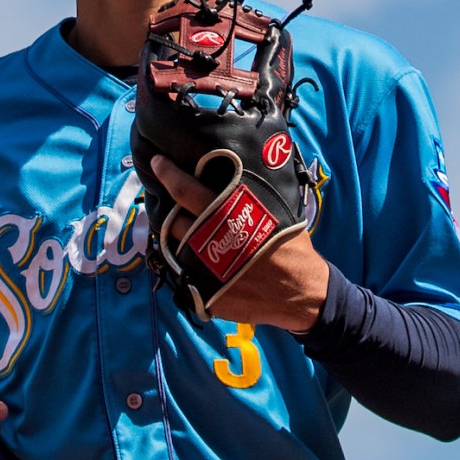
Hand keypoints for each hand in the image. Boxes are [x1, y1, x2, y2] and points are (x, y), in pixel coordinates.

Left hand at [145, 155, 330, 331]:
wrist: (302, 294)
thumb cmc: (292, 248)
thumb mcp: (277, 213)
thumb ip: (250, 197)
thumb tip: (235, 172)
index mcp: (230, 217)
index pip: (187, 191)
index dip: (169, 174)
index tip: (157, 163)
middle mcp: (213, 243)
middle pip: (174, 221)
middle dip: (166, 209)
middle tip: (163, 200)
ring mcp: (207, 273)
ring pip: (177, 249)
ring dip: (177, 239)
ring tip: (183, 232)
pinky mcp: (207, 297)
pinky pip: (187, 278)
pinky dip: (189, 267)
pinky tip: (199, 262)